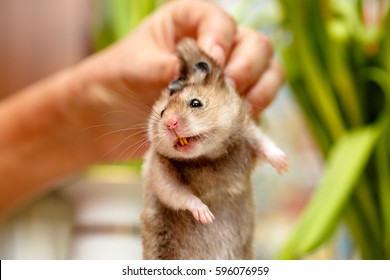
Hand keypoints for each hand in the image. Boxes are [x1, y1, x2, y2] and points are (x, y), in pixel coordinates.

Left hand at [75, 0, 283, 159]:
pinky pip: (258, 102)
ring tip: (237, 109)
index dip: (221, 39)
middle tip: (230, 90)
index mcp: (188, 23)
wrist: (107, 119)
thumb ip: (165, 68)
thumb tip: (195, 76)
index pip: (219, 21)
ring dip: (259, 90)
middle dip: (247, 67)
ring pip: (267, 72)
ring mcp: (225, 77)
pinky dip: (255, 111)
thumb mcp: (135, 68)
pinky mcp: (227, 105)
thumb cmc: (115, 83)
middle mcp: (213, 46)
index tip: (214, 62)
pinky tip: (238, 122)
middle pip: (255, 45)